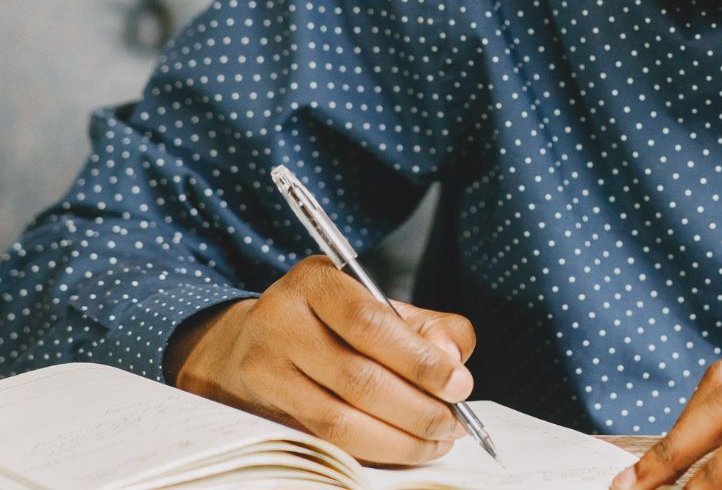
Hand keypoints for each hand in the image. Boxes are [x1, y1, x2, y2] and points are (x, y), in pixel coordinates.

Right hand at [164, 256, 476, 465]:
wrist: (254, 341)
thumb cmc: (332, 322)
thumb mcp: (381, 306)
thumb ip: (429, 326)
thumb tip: (452, 356)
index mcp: (316, 281)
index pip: (370, 322)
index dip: (419, 360)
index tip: (459, 384)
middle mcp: (281, 319)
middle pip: (358, 376)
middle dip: (418, 407)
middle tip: (454, 421)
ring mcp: (265, 367)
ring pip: (340, 418)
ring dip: (400, 438)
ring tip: (437, 439)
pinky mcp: (262, 410)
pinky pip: (326, 440)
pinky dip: (375, 449)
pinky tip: (406, 447)